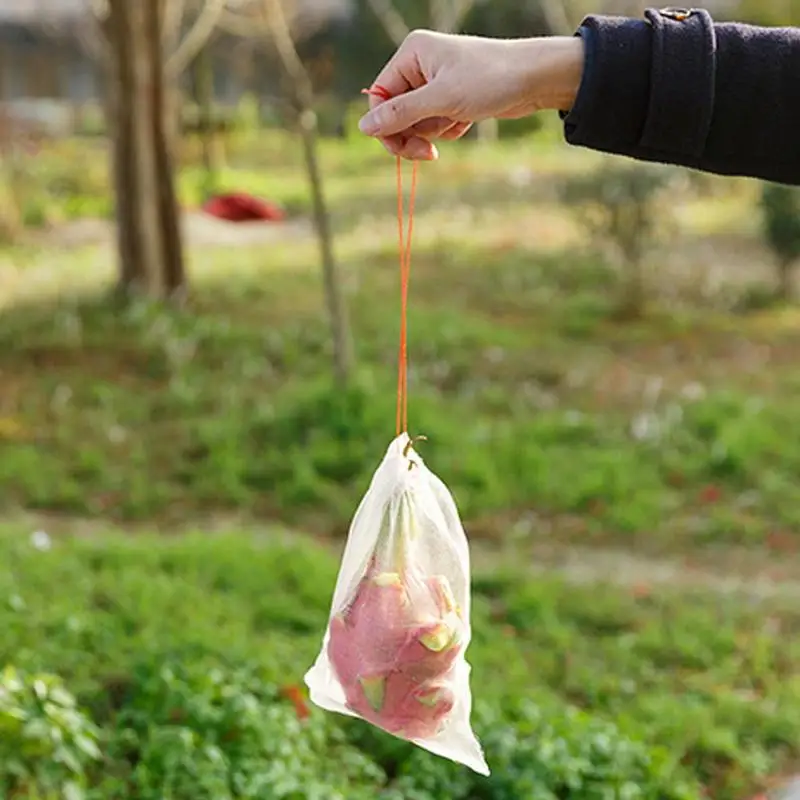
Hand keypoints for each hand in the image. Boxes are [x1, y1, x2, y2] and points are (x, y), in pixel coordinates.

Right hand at [358, 30, 584, 159]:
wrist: (534, 79)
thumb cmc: (490, 80)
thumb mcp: (441, 100)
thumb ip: (400, 114)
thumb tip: (364, 128)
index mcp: (411, 54)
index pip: (380, 97)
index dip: (387, 127)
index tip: (402, 150)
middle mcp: (419, 65)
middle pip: (396, 113)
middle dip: (412, 134)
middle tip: (428, 154)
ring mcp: (436, 82)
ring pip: (417, 123)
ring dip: (434, 132)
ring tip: (458, 121)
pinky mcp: (451, 97)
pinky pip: (436, 124)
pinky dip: (449, 129)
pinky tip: (467, 121)